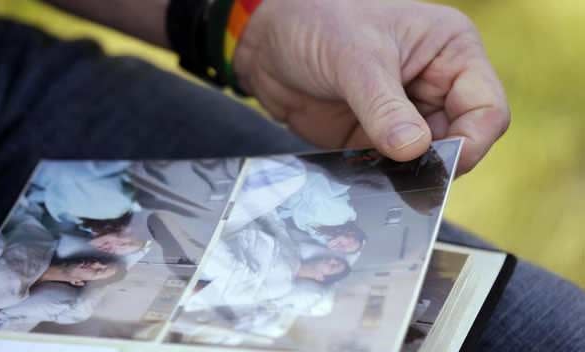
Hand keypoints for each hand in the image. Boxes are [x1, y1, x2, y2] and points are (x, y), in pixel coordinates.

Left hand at [234, 0, 509, 173]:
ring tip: (381, 172)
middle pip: (462, 141)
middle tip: (406, 173)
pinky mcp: (376, 138)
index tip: (440, 161)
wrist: (266, 40)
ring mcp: (406, 115)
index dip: (473, 141)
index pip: (486, 109)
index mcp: (451, 51)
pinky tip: (366, 177)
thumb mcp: (355, 59)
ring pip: (428, 160)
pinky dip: (384, 177)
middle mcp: (436, 85)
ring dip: (409, 174)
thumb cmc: (316, 23)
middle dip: (438, 162)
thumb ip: (385, 108)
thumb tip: (416, 152)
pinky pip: (392, 168)